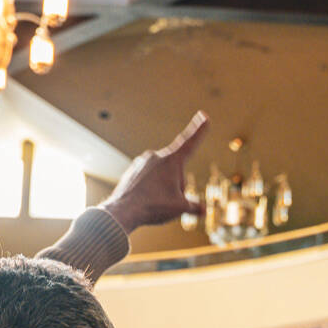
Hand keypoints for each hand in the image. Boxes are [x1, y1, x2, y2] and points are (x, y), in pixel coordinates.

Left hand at [100, 112, 207, 232]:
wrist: (123, 211)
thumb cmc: (153, 207)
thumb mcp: (180, 208)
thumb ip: (194, 207)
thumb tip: (203, 210)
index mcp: (171, 160)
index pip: (190, 142)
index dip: (200, 130)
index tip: (204, 116)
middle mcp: (156, 156)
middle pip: (175, 171)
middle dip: (176, 185)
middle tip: (166, 200)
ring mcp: (142, 162)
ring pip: (161, 176)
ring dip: (162, 188)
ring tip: (153, 201)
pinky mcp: (132, 170)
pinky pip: (147, 179)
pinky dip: (149, 189)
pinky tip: (144, 200)